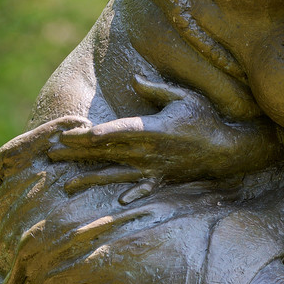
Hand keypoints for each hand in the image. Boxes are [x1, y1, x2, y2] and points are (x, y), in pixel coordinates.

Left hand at [47, 75, 278, 199]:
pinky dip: (128, 197)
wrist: (231, 148)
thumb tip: (134, 78)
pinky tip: (113, 204)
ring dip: (91, 179)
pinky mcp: (163, 180)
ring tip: (67, 186)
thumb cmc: (206, 117)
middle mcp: (150, 152)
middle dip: (78, 153)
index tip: (69, 135)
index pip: (115, 132)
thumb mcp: (183, 96)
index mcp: (152, 129)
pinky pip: (142, 191)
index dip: (91, 135)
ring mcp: (155, 169)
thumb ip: (156, 89)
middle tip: (52, 154)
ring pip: (116, 175)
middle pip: (107, 153)